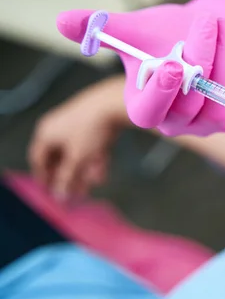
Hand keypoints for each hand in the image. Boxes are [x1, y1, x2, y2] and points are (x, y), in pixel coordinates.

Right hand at [28, 79, 126, 199]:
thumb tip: (60, 195)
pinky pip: (90, 146)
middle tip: (75, 193)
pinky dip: (94, 159)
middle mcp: (58, 127)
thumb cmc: (89, 129)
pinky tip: (102, 175)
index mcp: (46, 133)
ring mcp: (77, 124)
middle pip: (59, 157)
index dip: (44, 177)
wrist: (113, 103)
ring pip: (77, 153)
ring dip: (83, 170)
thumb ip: (67, 178)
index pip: (38, 158)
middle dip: (68, 176)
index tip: (52, 191)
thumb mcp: (77, 158)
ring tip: (92, 185)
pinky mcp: (95, 123)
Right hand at [56, 0, 224, 142]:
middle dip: (198, 63)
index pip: (147, 113)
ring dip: (222, 62)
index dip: (161, 92)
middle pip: (188, 106)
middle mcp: (175, 121)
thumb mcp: (137, 28)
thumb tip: (61, 21)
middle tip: (203, 26)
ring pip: (219, 102)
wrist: (207, 29)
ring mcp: (207, 121)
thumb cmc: (168, 32)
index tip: (174, 65)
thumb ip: (104, 29)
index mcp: (145, 105)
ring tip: (217, 29)